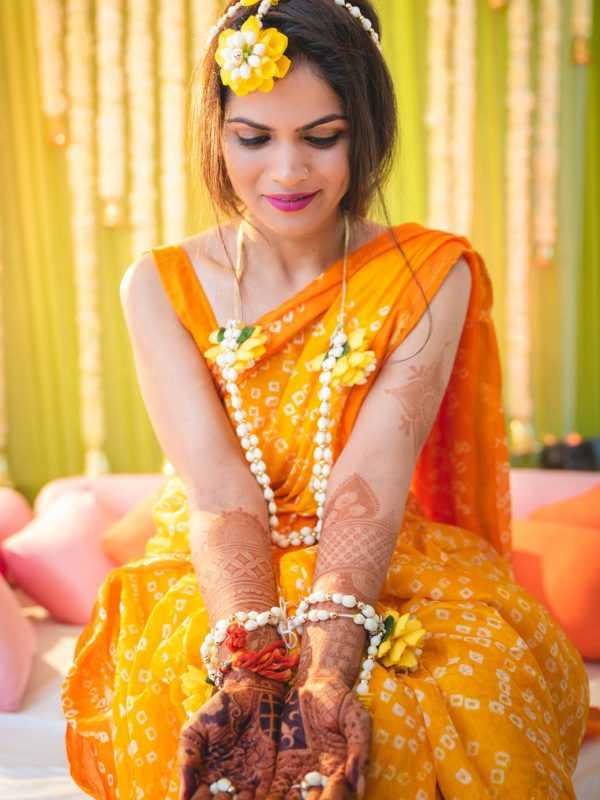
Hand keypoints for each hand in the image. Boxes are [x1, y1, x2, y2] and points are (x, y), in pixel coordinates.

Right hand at [178, 669, 284, 799]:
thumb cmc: (218, 710)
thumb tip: (183, 796)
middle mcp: (225, 780)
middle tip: (217, 793)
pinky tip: (247, 792)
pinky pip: (261, 795)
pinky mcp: (264, 772)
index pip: (199, 799)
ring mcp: (245, 778)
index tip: (201, 792)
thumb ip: (188, 761)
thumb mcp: (194, 732)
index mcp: (206, 774)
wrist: (249, 693)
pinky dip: (254, 799)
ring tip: (230, 793)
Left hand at [266, 675, 370, 799]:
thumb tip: (355, 783)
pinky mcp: (283, 764)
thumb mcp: (356, 721)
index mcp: (341, 768)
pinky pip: (277, 785)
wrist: (317, 685)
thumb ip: (358, 748)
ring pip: (294, 798)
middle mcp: (321, 776)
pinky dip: (268, 797)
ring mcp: (301, 771)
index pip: (337, 794)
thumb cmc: (341, 702)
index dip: (330, 799)